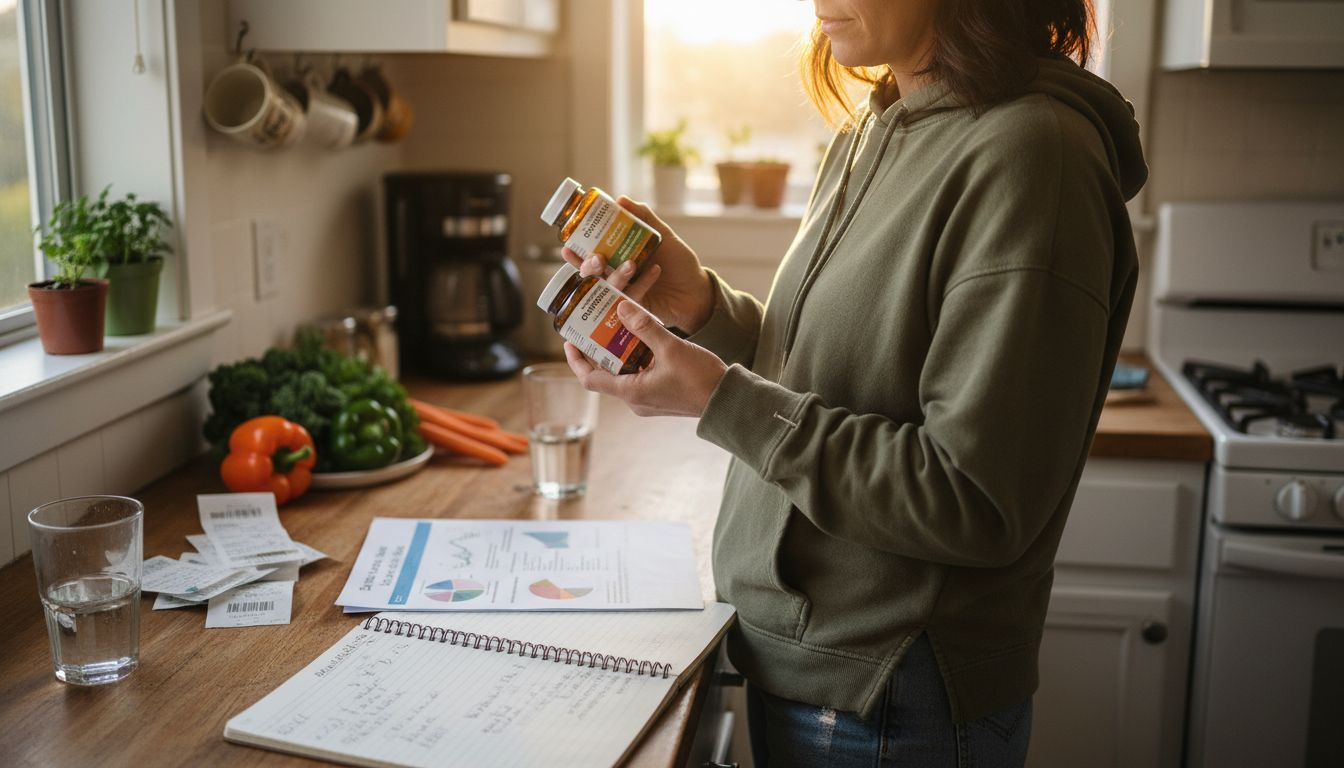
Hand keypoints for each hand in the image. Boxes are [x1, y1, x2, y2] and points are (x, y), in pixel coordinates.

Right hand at [562, 197, 713, 333]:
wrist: (697, 290)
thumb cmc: (679, 262)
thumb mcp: (663, 235)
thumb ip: (643, 217)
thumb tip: (620, 200)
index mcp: (617, 260)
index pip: (590, 256)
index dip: (576, 253)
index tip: (568, 244)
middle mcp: (617, 278)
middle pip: (592, 274)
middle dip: (590, 266)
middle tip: (598, 258)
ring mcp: (625, 295)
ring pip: (609, 287)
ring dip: (616, 276)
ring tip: (631, 264)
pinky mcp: (637, 309)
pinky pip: (633, 296)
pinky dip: (643, 282)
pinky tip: (655, 270)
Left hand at [564, 300, 726, 417]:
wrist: (728, 401)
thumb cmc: (701, 379)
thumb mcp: (671, 348)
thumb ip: (645, 326)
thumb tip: (621, 306)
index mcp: (631, 392)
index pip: (590, 379)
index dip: (576, 360)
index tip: (570, 340)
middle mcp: (634, 399)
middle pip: (605, 373)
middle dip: (599, 348)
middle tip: (596, 324)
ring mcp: (648, 398)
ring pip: (624, 371)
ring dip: (620, 350)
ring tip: (618, 324)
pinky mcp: (661, 394)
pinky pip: (640, 374)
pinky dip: (637, 356)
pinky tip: (643, 336)